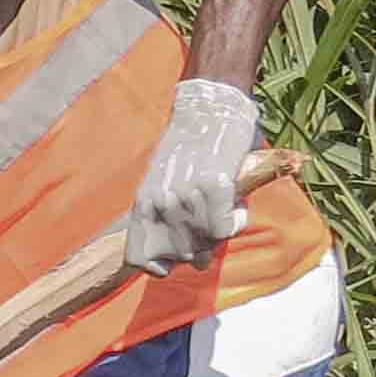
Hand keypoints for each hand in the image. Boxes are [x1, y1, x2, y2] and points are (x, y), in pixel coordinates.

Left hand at [126, 77, 256, 274]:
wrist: (208, 111)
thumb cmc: (189, 149)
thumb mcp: (163, 185)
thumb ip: (169, 219)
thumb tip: (191, 260)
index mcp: (144, 204)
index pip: (138, 259)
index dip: (159, 265)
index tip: (174, 259)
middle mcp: (162, 204)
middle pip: (181, 258)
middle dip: (200, 251)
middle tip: (210, 232)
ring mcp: (187, 198)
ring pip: (207, 244)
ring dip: (220, 234)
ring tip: (224, 212)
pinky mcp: (215, 188)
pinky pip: (226, 228)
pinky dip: (237, 221)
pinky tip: (237, 206)